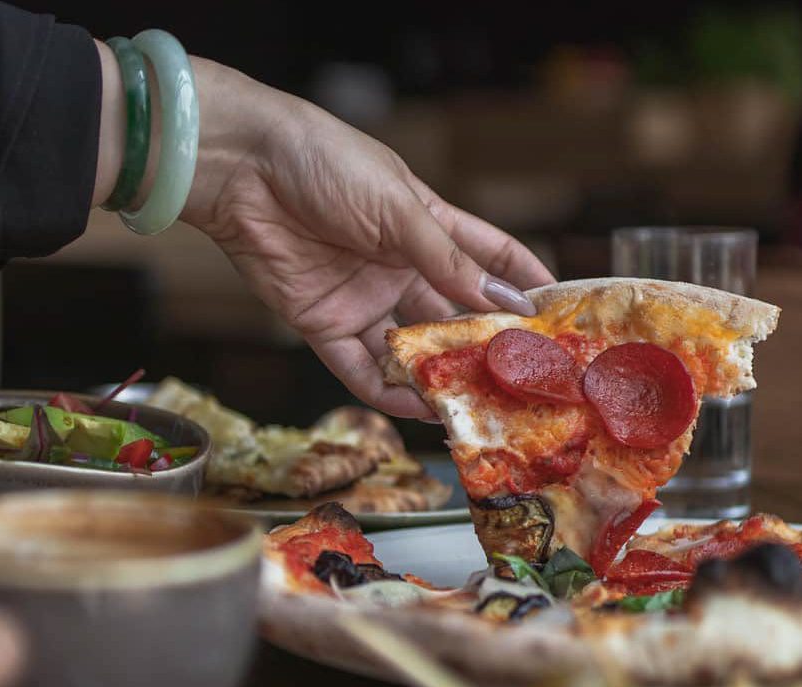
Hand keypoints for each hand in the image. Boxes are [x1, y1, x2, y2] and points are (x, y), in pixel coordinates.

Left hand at [93, 47, 554, 418]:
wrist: (243, 170)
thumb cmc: (326, 164)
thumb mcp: (399, 208)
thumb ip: (448, 260)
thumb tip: (503, 301)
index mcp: (427, 226)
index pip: (490, 255)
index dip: (522, 280)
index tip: (557, 311)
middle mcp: (400, 267)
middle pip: (453, 313)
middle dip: (484, 344)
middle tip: (518, 377)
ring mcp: (364, 298)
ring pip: (411, 349)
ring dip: (438, 375)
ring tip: (470, 404)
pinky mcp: (324, 323)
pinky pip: (361, 368)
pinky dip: (387, 391)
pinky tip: (415, 408)